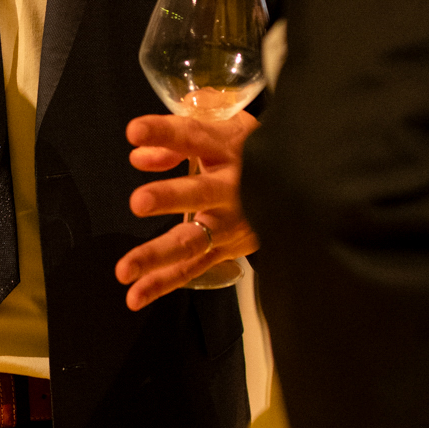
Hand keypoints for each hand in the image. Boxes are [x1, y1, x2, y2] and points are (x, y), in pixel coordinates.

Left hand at [113, 110, 259, 310]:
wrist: (304, 184)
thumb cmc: (250, 151)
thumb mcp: (221, 131)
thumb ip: (175, 140)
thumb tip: (138, 157)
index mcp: (229, 149)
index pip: (194, 136)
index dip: (165, 132)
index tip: (135, 131)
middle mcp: (232, 188)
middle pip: (200, 192)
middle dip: (170, 198)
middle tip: (139, 201)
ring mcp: (231, 225)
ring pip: (193, 241)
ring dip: (157, 255)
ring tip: (124, 269)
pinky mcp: (228, 251)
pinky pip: (192, 268)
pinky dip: (162, 284)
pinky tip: (134, 296)